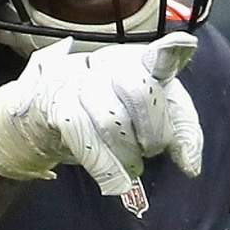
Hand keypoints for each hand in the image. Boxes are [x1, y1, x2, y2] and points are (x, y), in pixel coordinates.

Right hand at [0, 32, 202, 194]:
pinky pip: (83, 139)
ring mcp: (77, 82)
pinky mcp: (56, 108)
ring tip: (131, 166)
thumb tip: (191, 166)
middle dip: (155, 131)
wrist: (38, 120)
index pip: (156, 56)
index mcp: (135, 61)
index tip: (184, 46)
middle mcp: (106, 64)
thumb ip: (177, 131)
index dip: (169, 52)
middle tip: (152, 150)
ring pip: (110, 119)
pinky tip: (114, 182)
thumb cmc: (102, 115)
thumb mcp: (142, 118)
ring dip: (128, 155)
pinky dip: (105, 167)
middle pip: (138, 90)